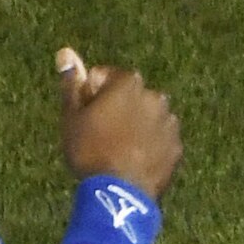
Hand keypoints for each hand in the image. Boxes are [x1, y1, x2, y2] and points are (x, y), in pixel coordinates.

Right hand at [55, 48, 179, 193]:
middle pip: (129, 95)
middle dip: (116, 108)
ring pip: (146, 117)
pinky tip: (133, 159)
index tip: (85, 115)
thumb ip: (72, 82)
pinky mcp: (177, 146)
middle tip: (99, 133)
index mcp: (129, 82)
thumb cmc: (89, 149)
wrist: (120, 192)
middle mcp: (156, 96)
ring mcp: (170, 122)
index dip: (91, 94)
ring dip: (134, 125)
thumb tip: (66, 52)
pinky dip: (149, 143)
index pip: (105, 77)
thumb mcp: (72, 115)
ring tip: (116, 149)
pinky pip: (159, 138)